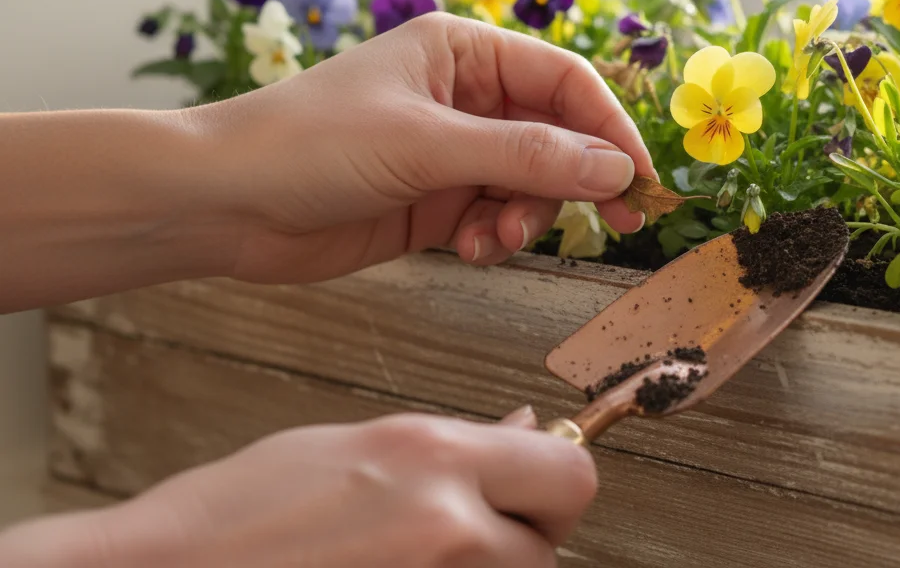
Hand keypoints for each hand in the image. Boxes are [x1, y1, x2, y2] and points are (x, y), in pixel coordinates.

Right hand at [0, 409, 595, 567]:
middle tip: (468, 534)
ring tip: (406, 556)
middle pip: (547, 548)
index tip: (531, 493)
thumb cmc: (238, 513)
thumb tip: (524, 433)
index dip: (555, 487)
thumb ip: (451, 446)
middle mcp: (444, 524)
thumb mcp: (353, 447)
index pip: (571, 475)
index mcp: (432, 458)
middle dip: (520, 541)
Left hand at [196, 13, 654, 282]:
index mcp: (464, 52)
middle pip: (558, 137)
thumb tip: (615, 169)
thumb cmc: (309, 145)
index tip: (640, 180)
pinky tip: (469, 252)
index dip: (610, 129)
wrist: (222, 205)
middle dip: (570, 182)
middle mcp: (466, 97)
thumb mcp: (426, 145)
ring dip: (525, 218)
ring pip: (532, 185)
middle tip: (600, 222)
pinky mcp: (436, 203)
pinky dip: (496, 239)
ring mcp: (451, 152)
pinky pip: (497, 218)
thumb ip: (526, 157)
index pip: (565, 82)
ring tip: (491, 241)